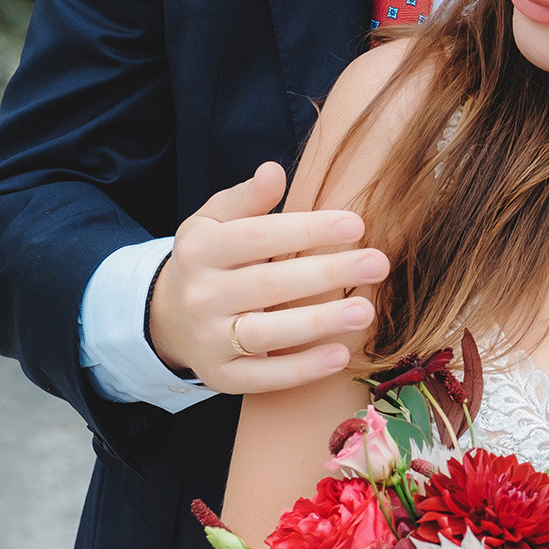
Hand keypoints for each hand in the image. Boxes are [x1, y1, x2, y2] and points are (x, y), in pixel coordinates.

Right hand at [147, 162, 388, 390]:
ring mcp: (209, 340)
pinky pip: (264, 377)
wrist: (170, 318)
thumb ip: (246, 199)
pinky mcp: (222, 377)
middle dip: (327, 273)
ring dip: (318, 322)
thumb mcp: (215, 222)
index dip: (307, 230)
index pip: (257, 237)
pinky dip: (302, 369)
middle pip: (269, 284)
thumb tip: (272, 171)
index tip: (356, 224)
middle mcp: (201, 296)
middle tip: (378, 264)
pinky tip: (340, 354)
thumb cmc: (212, 261)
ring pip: (266, 333)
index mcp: (201, 250)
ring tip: (365, 310)